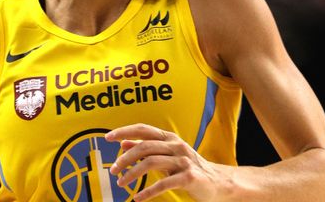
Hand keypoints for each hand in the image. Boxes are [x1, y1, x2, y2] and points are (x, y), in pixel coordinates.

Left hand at [105, 123, 230, 200]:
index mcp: (169, 138)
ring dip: (132, 173)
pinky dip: (148, 191)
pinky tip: (138, 197)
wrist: (217, 182)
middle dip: (125, 159)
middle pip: (144, 147)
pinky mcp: (189, 176)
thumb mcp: (166, 155)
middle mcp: (176, 145)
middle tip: (113, 170)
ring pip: (151, 162)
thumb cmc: (188, 167)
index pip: (143, 129)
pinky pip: (164, 183)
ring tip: (121, 183)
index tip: (107, 137)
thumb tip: (123, 144)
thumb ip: (146, 149)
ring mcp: (184, 160)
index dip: (124, 131)